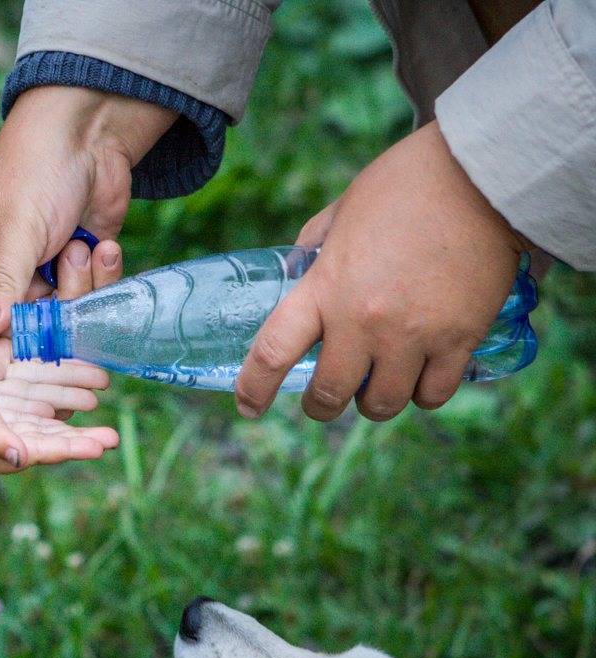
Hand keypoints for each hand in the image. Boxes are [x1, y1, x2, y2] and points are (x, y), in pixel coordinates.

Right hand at [0, 86, 176, 335]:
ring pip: (67, 313)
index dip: (8, 333)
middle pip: (31, 325)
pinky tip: (104, 244)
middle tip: (68, 259)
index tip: (34, 336)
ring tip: (82, 243)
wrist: (89, 133)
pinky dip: (103, 274)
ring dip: (83, 282)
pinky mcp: (82, 265)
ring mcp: (47, 271)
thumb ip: (2, 284)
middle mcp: (8, 275)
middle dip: (57, 303)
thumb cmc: (35, 171)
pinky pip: (94, 295)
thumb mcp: (15, 232)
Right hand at [0, 374, 118, 475]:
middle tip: (114, 432)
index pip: (40, 449)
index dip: (72, 447)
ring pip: (40, 398)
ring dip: (69, 394)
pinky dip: (46, 368)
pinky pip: (22, 373)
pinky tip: (66, 359)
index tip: (103, 445)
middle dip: (80, 430)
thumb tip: (23, 456)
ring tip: (100, 390)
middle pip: (47, 427)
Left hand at [234, 121, 526, 421]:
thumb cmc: (407, 184)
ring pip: (382, 404)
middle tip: (323, 400)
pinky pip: (432, 395)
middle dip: (320, 405)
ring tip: (377, 385)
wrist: (484, 177)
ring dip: (373, 401)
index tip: (248, 407)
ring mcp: (413, 335)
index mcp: (326, 287)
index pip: (274, 351)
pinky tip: (419, 376)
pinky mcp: (459, 340)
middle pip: (329, 395)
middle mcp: (364, 320)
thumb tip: (297, 269)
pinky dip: (421, 393)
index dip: (254, 388)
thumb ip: (315, 246)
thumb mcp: (342, 210)